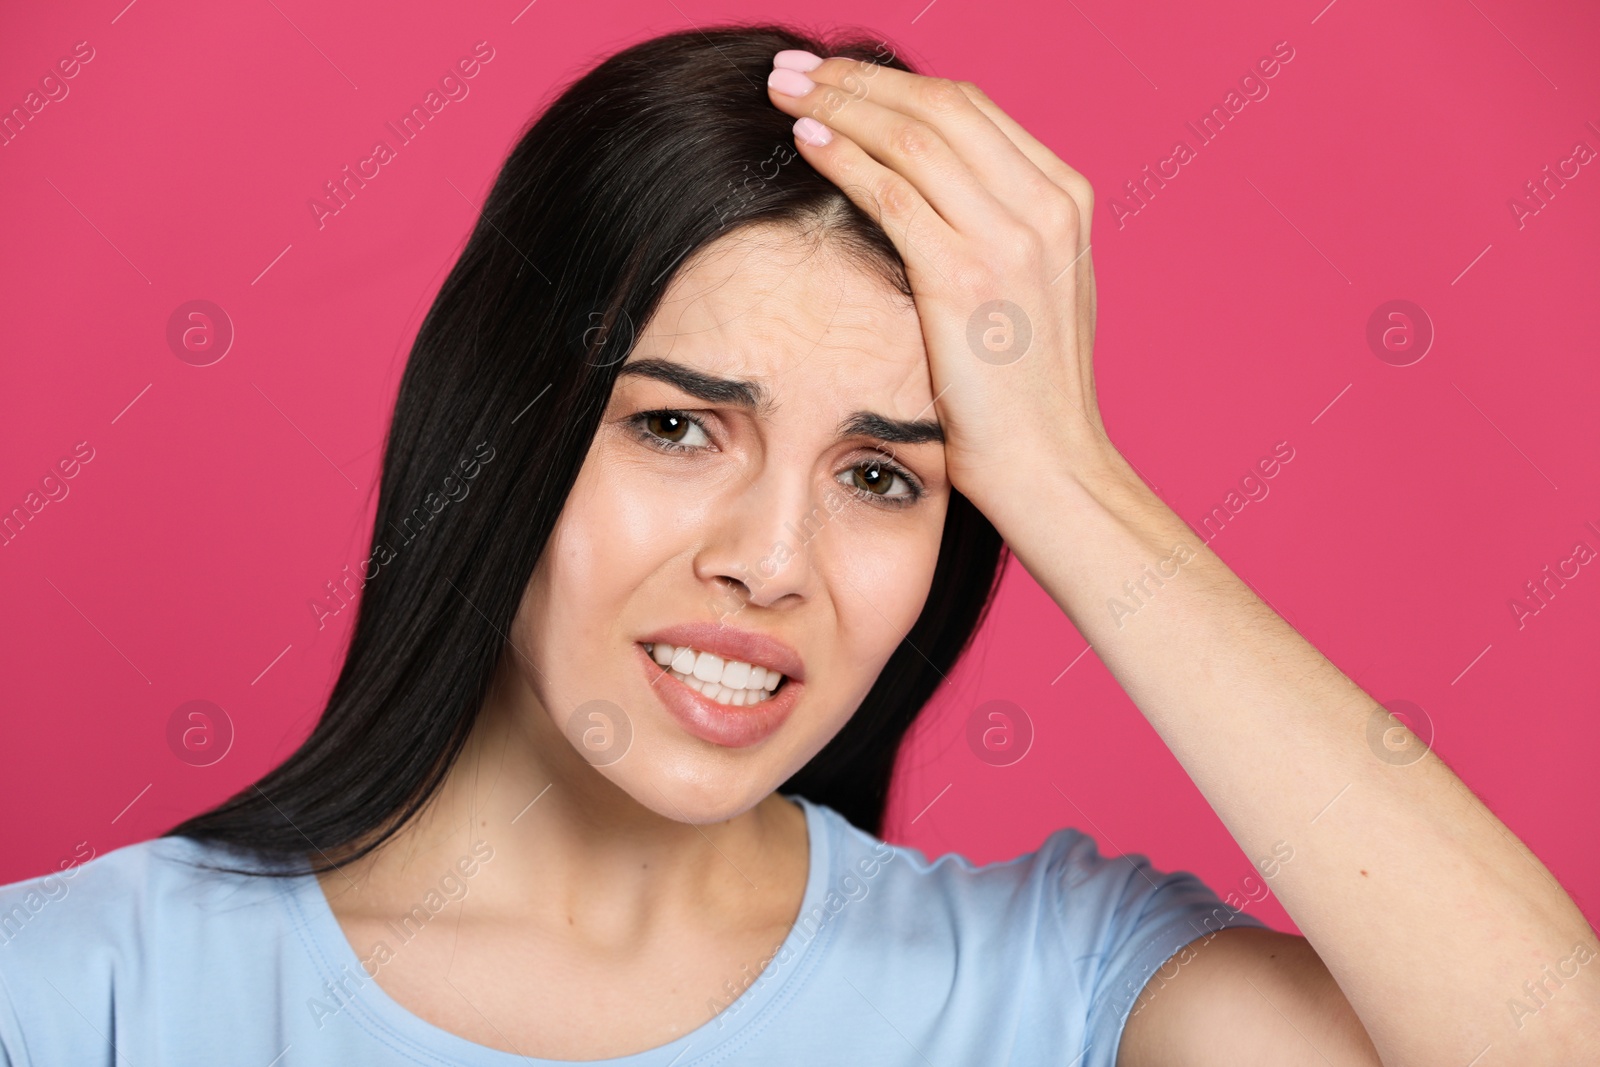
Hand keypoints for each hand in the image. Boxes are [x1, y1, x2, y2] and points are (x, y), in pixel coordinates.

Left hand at [765, 51, 1120, 521]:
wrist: (1050, 466)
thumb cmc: (1029, 395)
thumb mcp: (1036, 290)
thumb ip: (1001, 228)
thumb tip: (937, 188)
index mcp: (1065, 199)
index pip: (972, 109)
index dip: (897, 83)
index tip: (841, 76)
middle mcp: (1046, 205)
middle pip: (939, 106)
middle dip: (858, 78)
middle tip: (796, 66)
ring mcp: (1010, 238)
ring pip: (911, 136)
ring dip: (839, 103)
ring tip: (785, 89)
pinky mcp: (964, 278)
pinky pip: (891, 194)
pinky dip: (844, 156)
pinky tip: (805, 139)